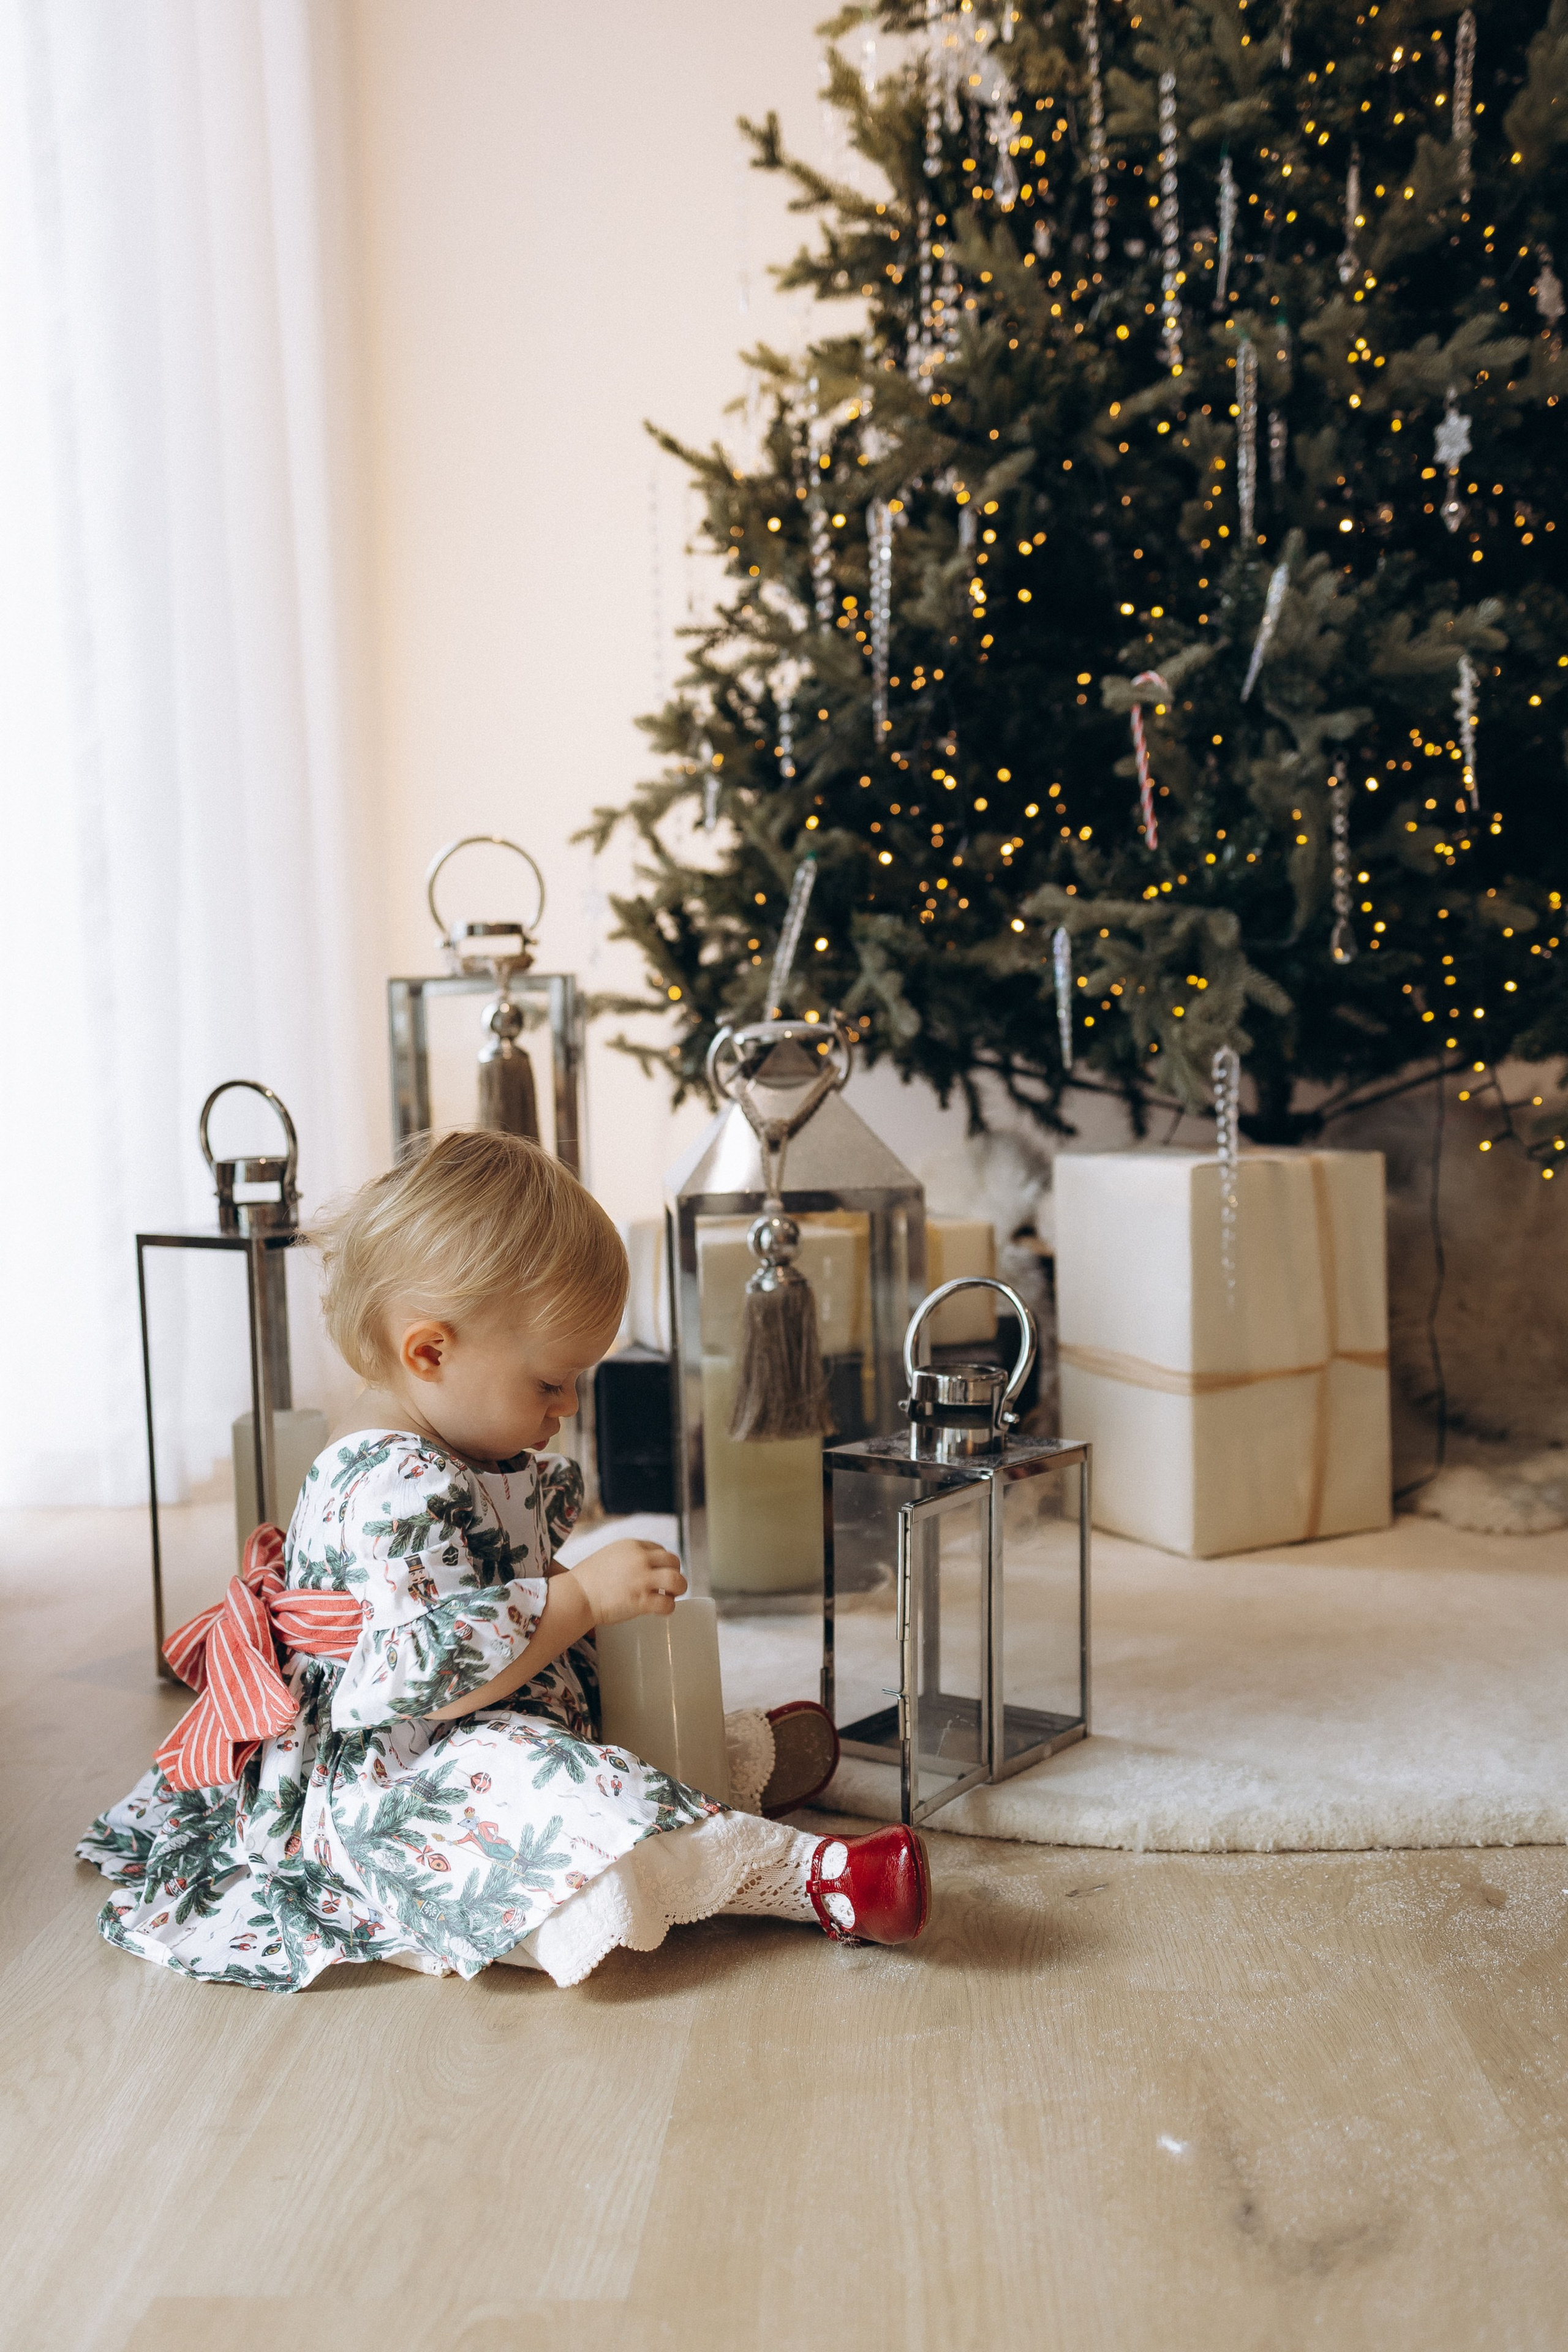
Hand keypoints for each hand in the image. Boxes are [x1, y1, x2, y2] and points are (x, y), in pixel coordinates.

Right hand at [569, 1539, 686, 1628]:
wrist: (576, 1595)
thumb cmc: (588, 1578)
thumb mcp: (610, 1555)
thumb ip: (628, 1556)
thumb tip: (644, 1565)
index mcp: (632, 1546)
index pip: (660, 1550)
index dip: (664, 1563)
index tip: (660, 1572)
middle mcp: (640, 1559)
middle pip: (674, 1562)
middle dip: (675, 1574)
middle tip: (669, 1586)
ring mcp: (641, 1580)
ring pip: (677, 1581)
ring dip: (678, 1589)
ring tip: (670, 1596)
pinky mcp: (640, 1601)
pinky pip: (667, 1604)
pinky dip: (668, 1608)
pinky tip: (662, 1610)